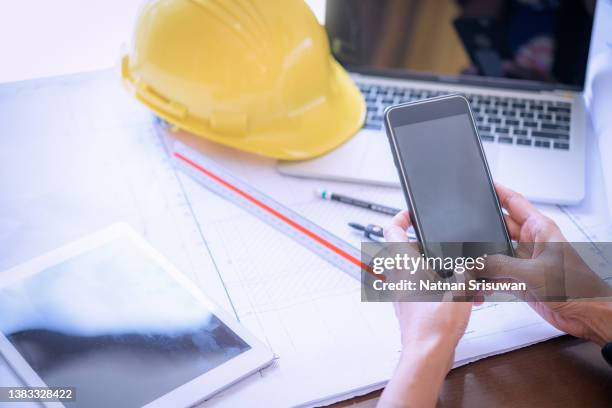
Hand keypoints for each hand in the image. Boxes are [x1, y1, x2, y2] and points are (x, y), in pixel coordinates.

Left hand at [379, 211, 471, 407]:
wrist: (428, 352)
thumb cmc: (435, 322)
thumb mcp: (460, 286)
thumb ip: (464, 269)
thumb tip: (468, 263)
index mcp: (406, 264)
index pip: (392, 230)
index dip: (400, 217)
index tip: (412, 213)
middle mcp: (399, 277)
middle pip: (407, 251)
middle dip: (429, 247)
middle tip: (447, 246)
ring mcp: (402, 294)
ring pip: (417, 272)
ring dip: (438, 270)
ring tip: (463, 277)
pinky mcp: (410, 308)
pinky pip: (424, 290)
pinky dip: (440, 289)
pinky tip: (464, 298)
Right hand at [480, 184, 611, 345]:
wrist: (587, 315)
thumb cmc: (578, 289)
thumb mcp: (535, 273)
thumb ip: (502, 265)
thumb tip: (476, 263)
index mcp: (539, 229)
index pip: (514, 202)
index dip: (497, 191)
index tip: (480, 184)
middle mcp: (530, 242)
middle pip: (497, 230)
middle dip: (481, 234)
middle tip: (463, 235)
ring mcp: (524, 261)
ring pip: (494, 254)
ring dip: (482, 262)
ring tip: (470, 267)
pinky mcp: (520, 280)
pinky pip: (495, 275)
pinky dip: (486, 281)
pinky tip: (479, 286)